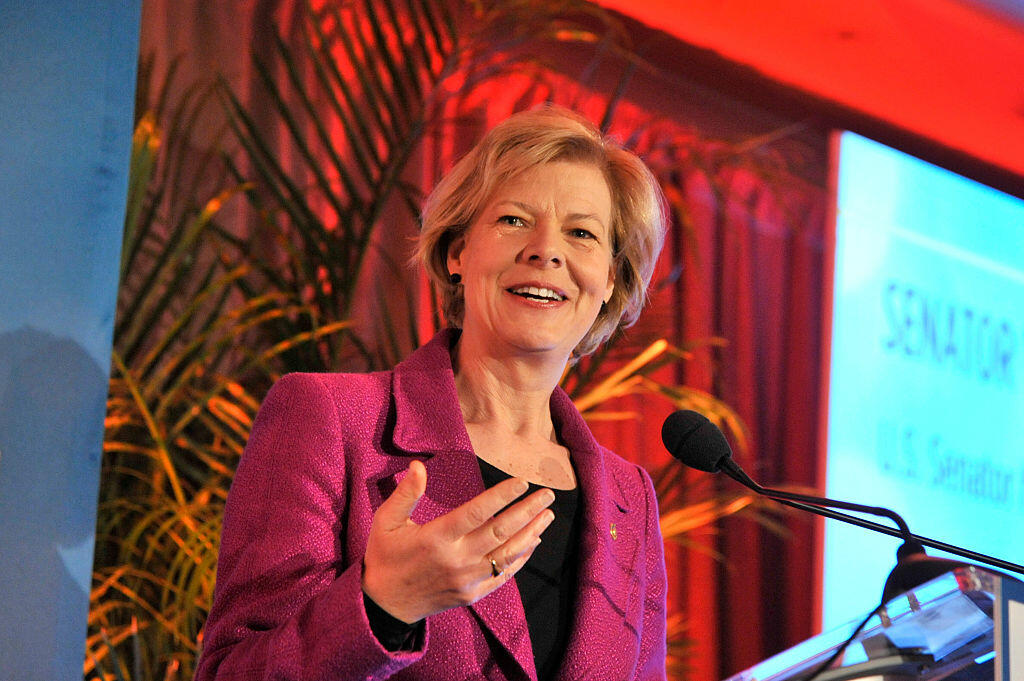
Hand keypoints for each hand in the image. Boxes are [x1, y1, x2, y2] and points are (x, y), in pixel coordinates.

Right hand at [361, 459, 554, 623]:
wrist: (384, 605)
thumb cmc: (385, 556)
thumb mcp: (386, 521)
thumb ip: (405, 494)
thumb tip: (418, 465)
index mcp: (436, 538)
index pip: (476, 512)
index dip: (501, 496)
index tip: (522, 482)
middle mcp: (456, 559)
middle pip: (501, 531)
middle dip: (527, 511)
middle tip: (547, 494)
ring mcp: (467, 580)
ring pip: (508, 554)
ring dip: (531, 533)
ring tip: (547, 515)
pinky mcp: (472, 594)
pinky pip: (503, 575)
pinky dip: (521, 558)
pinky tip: (533, 542)